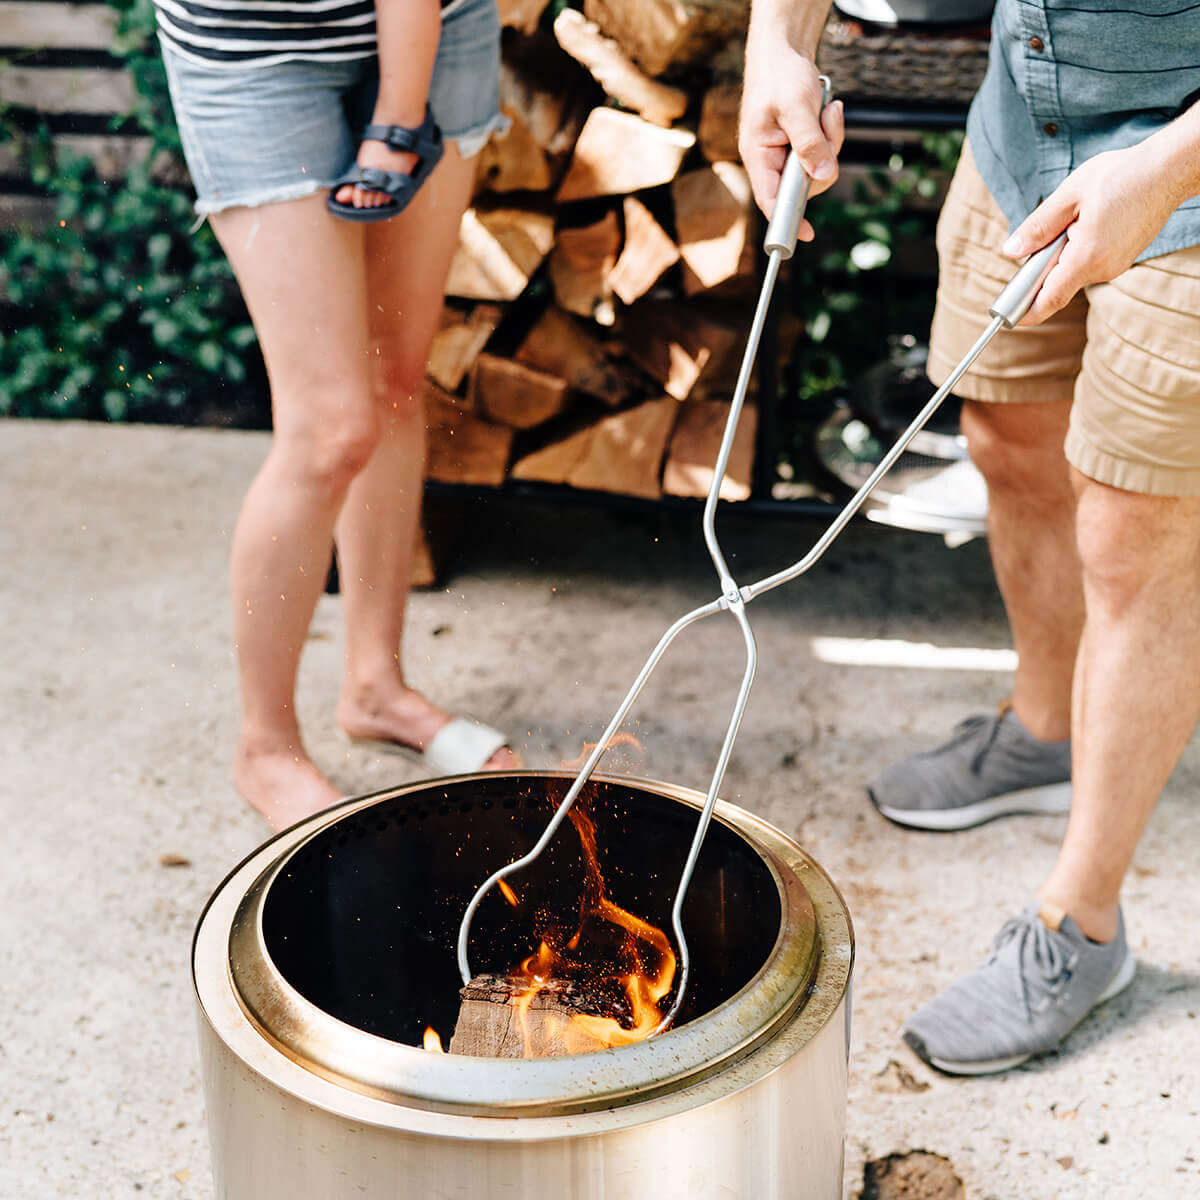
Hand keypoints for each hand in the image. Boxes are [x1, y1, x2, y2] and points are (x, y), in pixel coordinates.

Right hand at [739, 43, 843, 239]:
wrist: (783, 51)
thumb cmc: (780, 75)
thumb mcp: (796, 107)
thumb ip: (809, 143)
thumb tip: (823, 177)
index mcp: (758, 156)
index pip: (771, 199)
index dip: (788, 219)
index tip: (807, 234)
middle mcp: (770, 161)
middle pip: (804, 184)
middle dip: (824, 158)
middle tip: (827, 122)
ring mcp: (786, 155)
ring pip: (818, 168)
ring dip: (830, 140)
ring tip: (826, 110)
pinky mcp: (800, 146)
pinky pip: (823, 153)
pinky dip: (830, 134)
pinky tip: (826, 111)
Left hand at [1003, 139, 1188, 324]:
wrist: (1169, 168)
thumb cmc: (1122, 175)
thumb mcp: (1069, 196)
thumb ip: (1038, 227)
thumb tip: (1010, 252)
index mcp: (1087, 257)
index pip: (1049, 300)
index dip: (1025, 311)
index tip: (1005, 318)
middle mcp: (1103, 269)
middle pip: (1058, 285)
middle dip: (1041, 269)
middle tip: (1040, 238)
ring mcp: (1115, 265)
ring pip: (1073, 272)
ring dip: (1062, 255)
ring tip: (1074, 218)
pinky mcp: (1122, 258)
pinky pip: (1089, 262)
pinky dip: (1078, 250)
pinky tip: (1088, 221)